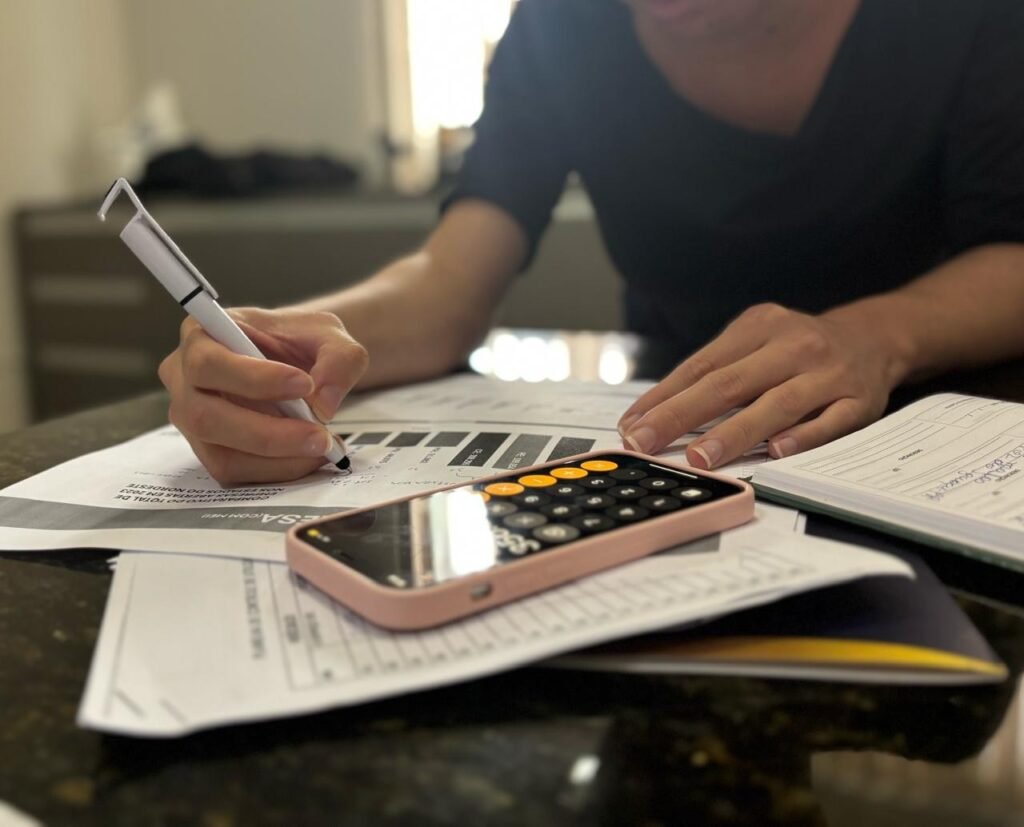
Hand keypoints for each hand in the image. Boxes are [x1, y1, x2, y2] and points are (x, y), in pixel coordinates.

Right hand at [158, 307, 367, 483]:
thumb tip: (324, 404)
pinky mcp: (210, 449)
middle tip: (319, 435)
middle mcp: (184, 378)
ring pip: (220, 453)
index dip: (253, 378)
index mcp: (202, 335)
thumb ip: (338, 358)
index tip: (304, 384)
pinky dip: (277, 469)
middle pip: (206, 415)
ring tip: (321, 446)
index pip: (209, 363)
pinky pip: (235, 471)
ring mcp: (192, 418)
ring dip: (276, 458)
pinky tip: (308, 456)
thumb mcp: (330, 334)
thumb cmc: (301, 341)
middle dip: (268, 433)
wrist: (300, 363)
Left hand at [617, 303, 907, 468]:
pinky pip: (830, 423)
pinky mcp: (861, 401)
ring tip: (700, 458)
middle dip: (682, 416)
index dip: (664, 397)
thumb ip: (715, 373)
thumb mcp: (757, 342)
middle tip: (646, 442)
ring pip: (777, 405)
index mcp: (760, 326)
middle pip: (730, 383)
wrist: (875, 337)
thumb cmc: (797, 348)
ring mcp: (829, 373)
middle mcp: (794, 345)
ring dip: (735, 432)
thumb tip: (655, 415)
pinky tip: (776, 453)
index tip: (631, 426)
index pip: (702, 366)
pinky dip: (803, 438)